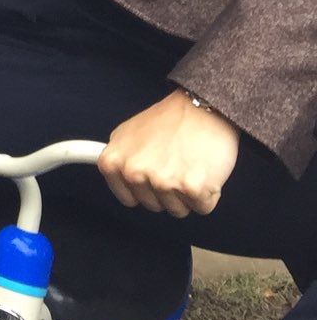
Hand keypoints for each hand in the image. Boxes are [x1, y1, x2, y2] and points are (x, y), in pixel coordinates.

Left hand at [99, 89, 239, 217]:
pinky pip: (202, 207)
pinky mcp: (191, 188)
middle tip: (175, 162)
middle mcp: (133, 174)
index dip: (146, 188)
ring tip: (189, 163)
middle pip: (154, 205)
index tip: (155, 172)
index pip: (128, 198)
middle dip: (167, 190)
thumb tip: (110, 173)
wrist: (201, 109)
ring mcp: (162, 182)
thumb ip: (118, 157)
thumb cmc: (168, 120)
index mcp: (112, 162)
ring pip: (178, 210)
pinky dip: (208, 193)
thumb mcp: (126, 133)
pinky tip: (204, 170)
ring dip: (187, 193)